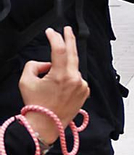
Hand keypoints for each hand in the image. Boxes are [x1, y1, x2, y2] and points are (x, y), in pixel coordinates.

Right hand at [18, 28, 89, 145]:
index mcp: (61, 76)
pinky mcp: (85, 91)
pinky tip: (59, 89)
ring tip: (49, 83)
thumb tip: (46, 63)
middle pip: (73, 53)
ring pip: (72, 69)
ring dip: (62, 69)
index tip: (51, 31)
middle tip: (68, 29)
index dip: (55, 38)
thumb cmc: (36, 105)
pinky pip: (76, 79)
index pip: (60, 50)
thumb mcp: (25, 81)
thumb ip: (34, 65)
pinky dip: (68, 78)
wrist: (46, 124)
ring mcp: (82, 86)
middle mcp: (75, 79)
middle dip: (69, 39)